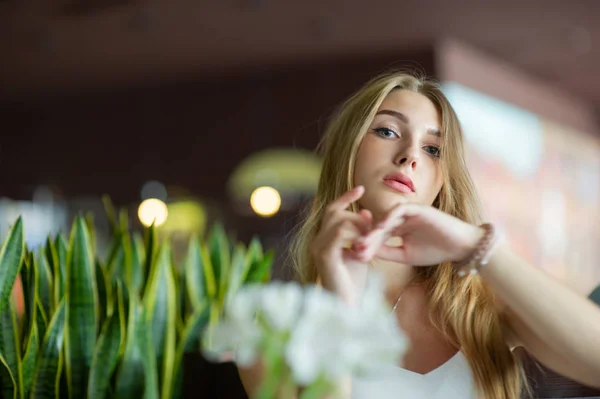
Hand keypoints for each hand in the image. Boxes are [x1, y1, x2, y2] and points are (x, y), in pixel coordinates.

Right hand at [310, 186, 372, 303]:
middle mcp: (317, 241)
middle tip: (373, 224)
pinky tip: (366, 242)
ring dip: (359, 225)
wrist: (347, 305)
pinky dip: (356, 234)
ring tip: (372, 236)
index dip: (345, 198)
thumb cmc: (353, 282)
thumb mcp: (360, 251)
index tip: (361, 189)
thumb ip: (361, 232)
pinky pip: (341, 233)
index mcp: (323, 239)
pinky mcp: (325, 255)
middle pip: (334, 213)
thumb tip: (365, 212)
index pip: (332, 210)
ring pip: (339, 221)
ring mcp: (318, 247)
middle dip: (356, 215)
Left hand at [356, 203, 483, 266]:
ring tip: (365, 238)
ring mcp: (409, 212)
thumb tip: (364, 253)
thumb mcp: (405, 255)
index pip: (377, 235)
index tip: (355, 254)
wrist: (460, 247)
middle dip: (366, 237)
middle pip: (378, 225)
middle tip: (355, 246)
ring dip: (375, 227)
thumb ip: (386, 252)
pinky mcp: (418, 208)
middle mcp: (400, 219)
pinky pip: (400, 209)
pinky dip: (391, 216)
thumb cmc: (435, 250)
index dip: (366, 244)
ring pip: (386, 217)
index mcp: (397, 229)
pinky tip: (382, 227)